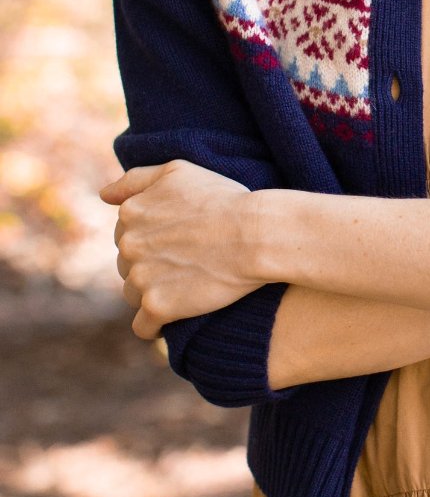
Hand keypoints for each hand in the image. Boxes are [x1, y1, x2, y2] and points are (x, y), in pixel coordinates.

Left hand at [98, 159, 259, 339]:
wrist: (257, 235)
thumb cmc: (226, 199)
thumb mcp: (179, 171)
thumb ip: (135, 179)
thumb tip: (104, 195)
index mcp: (131, 212)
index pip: (127, 233)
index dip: (155, 238)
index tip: (180, 241)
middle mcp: (128, 244)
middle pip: (127, 264)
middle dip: (152, 266)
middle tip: (188, 263)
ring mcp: (140, 277)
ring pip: (133, 294)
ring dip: (152, 294)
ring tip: (185, 288)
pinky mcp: (157, 306)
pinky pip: (143, 326)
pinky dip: (156, 325)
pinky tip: (174, 317)